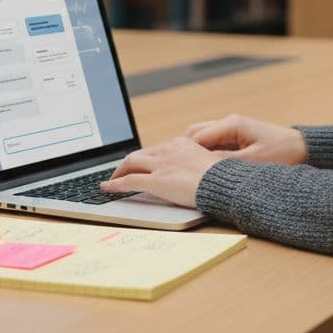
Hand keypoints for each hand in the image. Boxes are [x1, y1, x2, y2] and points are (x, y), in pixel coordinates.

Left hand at [100, 137, 225, 207]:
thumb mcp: (209, 164)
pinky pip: (129, 182)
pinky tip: (107, 188)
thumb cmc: (223, 179)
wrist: (225, 185)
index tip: (140, 163)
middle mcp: (169, 150)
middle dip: (127, 163)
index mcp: (182, 144)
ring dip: (119, 172)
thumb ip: (195, 164)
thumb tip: (190, 173)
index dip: (144, 157)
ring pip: (131, 163)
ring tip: (112, 180)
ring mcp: (161, 165)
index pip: (156, 149)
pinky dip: (115, 184)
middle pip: (140, 154)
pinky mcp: (156, 181)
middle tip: (120, 172)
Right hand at [183, 114, 307, 165]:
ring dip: (193, 153)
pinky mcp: (236, 136)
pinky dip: (204, 153)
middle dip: (183, 151)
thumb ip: (224, 162)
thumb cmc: (282, 153)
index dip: (182, 154)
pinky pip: (212, 143)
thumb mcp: (252, 162)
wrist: (303, 148)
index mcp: (231, 124)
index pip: (196, 138)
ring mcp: (231, 128)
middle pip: (194, 134)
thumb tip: (199, 167)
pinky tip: (202, 168)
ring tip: (187, 171)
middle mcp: (229, 122)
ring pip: (201, 138)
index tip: (173, 169)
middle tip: (175, 170)